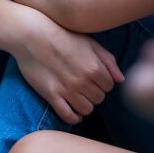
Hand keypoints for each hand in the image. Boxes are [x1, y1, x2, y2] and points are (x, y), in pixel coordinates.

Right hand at [12, 7, 123, 124]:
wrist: (33, 35)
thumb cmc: (63, 35)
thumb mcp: (90, 42)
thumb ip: (108, 60)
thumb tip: (121, 79)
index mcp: (94, 67)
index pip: (109, 86)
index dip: (103, 82)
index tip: (95, 78)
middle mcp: (83, 81)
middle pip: (99, 99)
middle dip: (95, 93)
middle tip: (86, 85)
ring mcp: (67, 90)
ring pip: (86, 110)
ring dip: (85, 105)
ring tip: (79, 97)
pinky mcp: (51, 96)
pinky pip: (67, 115)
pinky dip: (73, 117)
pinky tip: (74, 112)